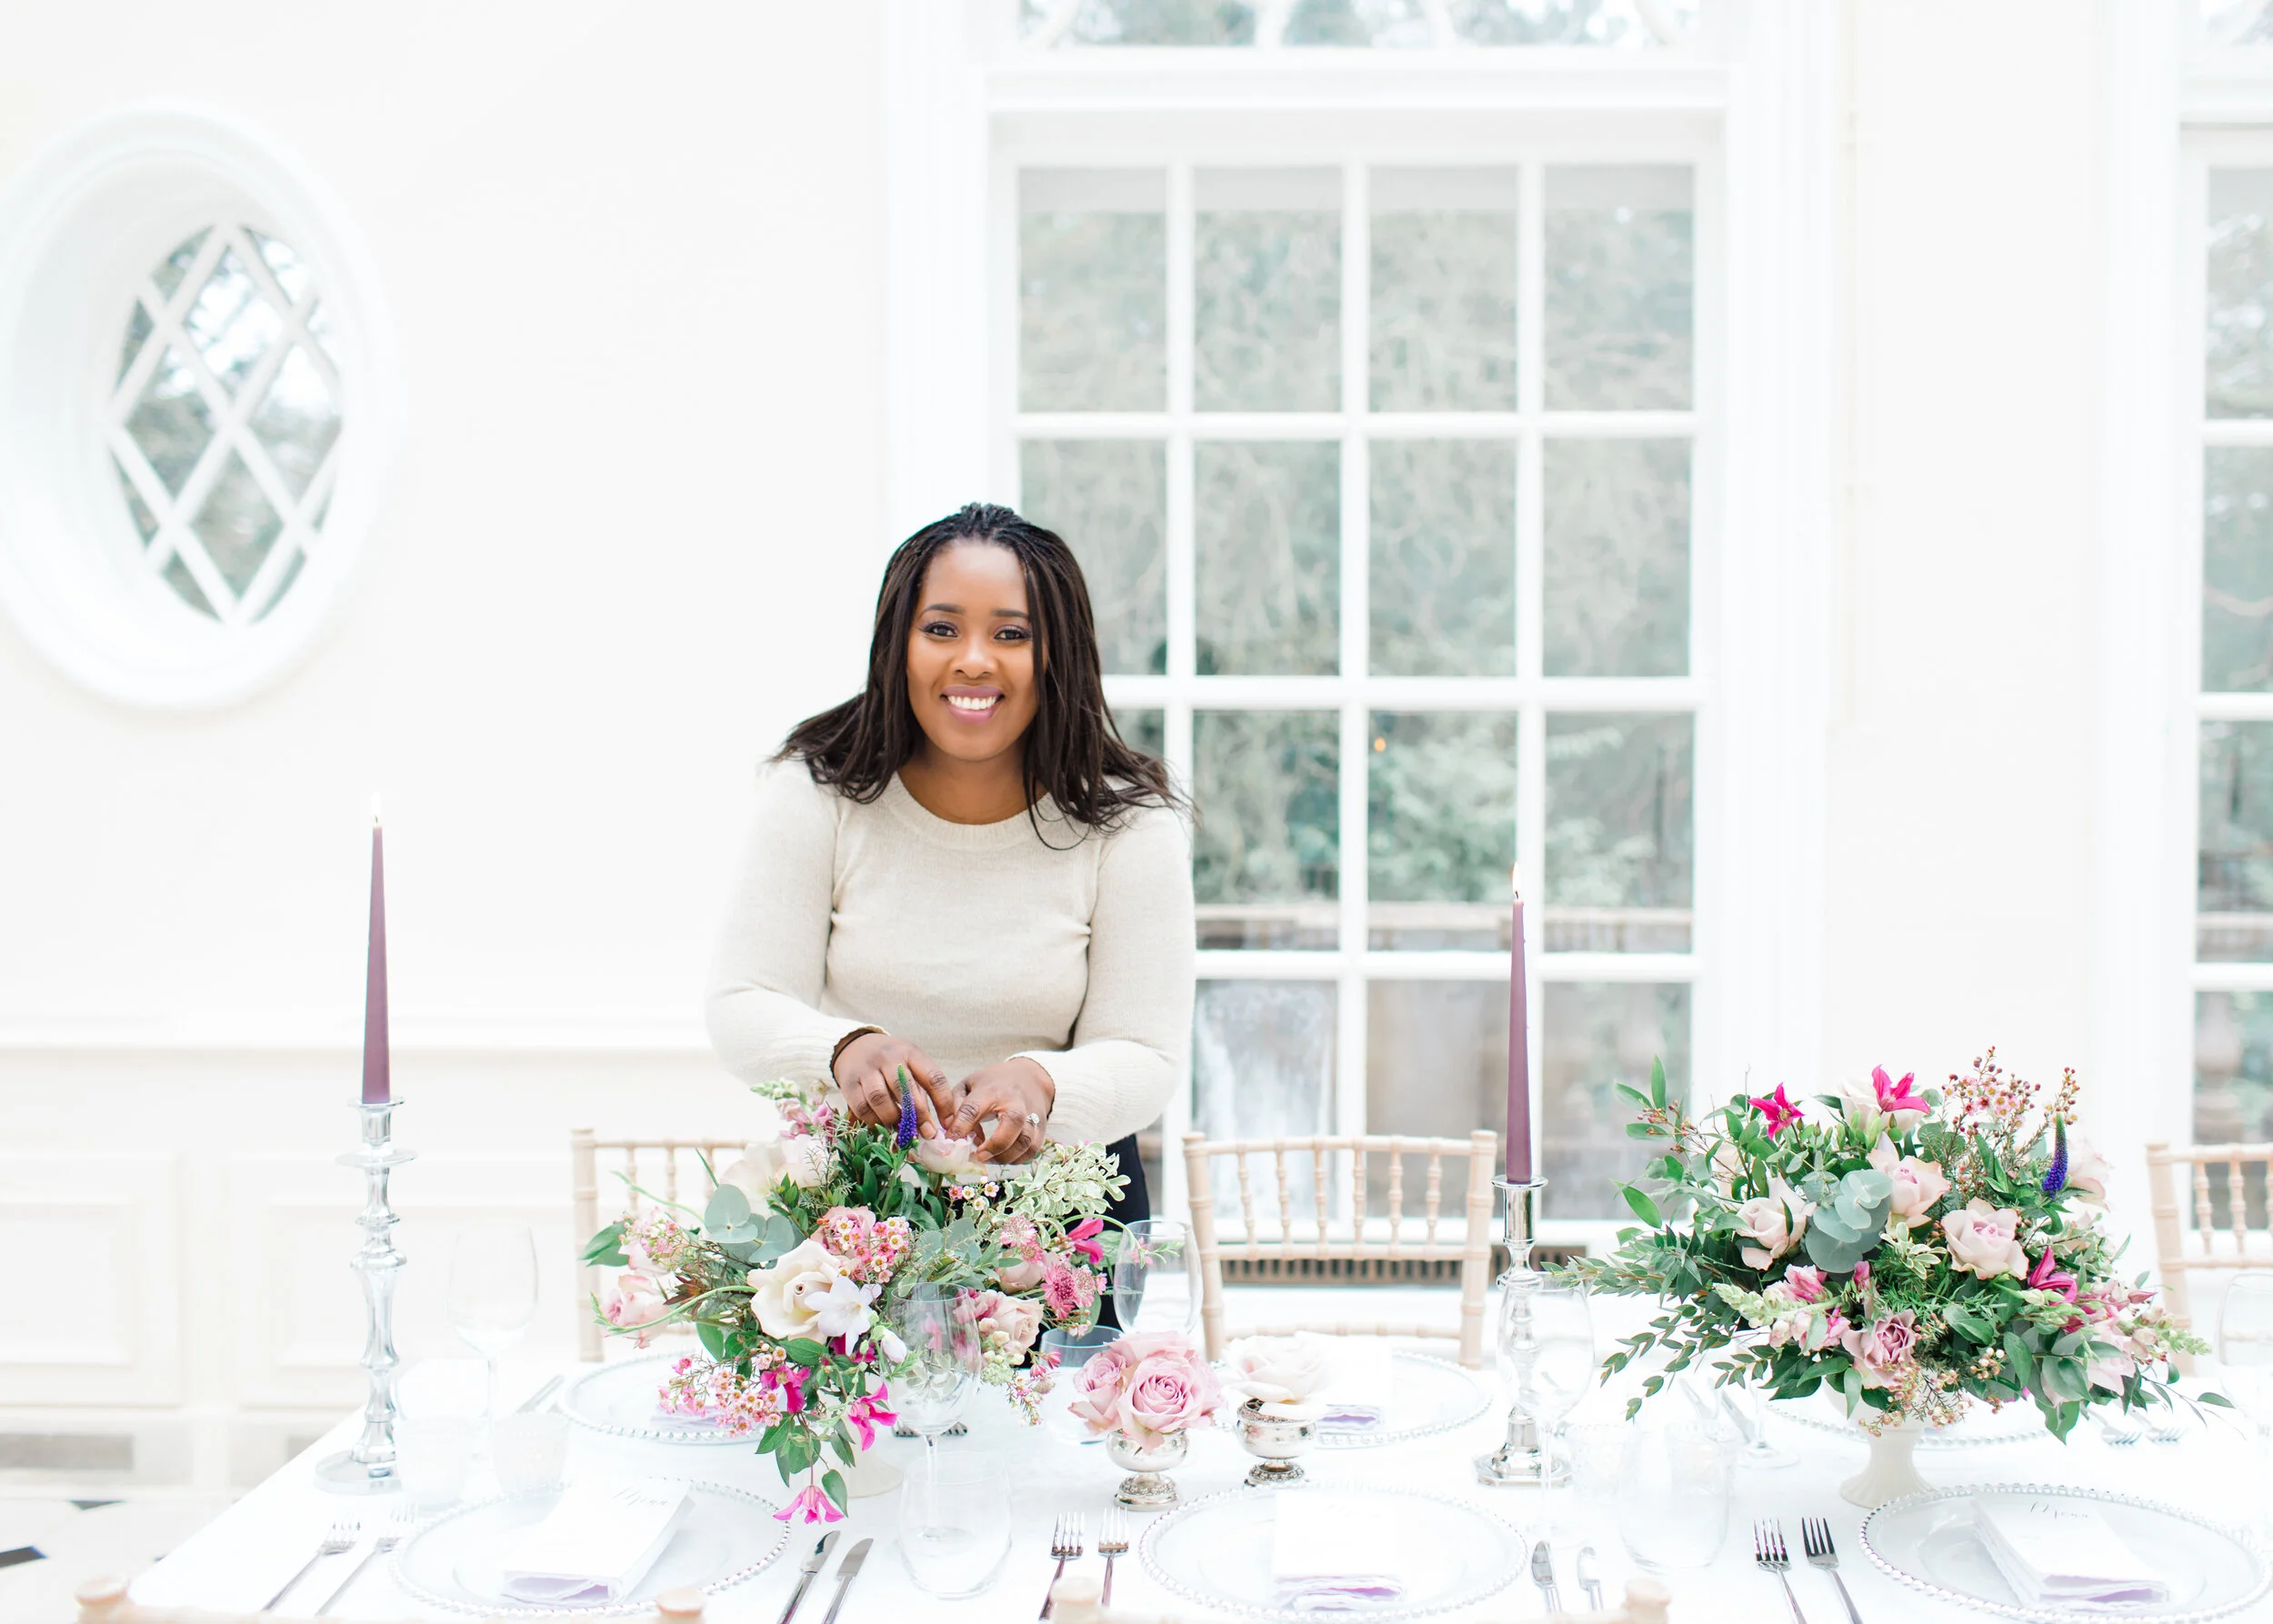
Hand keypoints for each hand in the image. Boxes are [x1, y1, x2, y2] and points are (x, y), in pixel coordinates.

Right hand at [832, 1032, 956, 1138]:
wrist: (855, 1047)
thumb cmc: (890, 1063)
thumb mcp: (910, 1066)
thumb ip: (921, 1092)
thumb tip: (931, 1129)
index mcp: (911, 1053)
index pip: (933, 1077)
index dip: (943, 1103)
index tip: (948, 1123)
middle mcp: (889, 1058)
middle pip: (906, 1089)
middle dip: (919, 1116)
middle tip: (926, 1133)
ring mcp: (867, 1069)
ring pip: (881, 1100)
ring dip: (893, 1119)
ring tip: (900, 1128)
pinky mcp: (849, 1083)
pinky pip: (862, 1107)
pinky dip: (873, 1120)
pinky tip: (881, 1124)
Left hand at [944, 1057, 1055, 1163]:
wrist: (1029, 1077)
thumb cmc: (993, 1083)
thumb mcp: (969, 1085)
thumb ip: (956, 1105)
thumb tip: (950, 1131)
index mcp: (991, 1090)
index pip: (974, 1108)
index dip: (960, 1126)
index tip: (950, 1140)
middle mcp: (1015, 1102)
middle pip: (1013, 1122)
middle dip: (995, 1144)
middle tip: (979, 1155)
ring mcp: (1031, 1115)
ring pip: (1026, 1141)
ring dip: (1005, 1156)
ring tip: (989, 1158)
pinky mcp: (1041, 1128)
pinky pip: (1032, 1150)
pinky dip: (1017, 1159)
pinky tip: (1003, 1157)